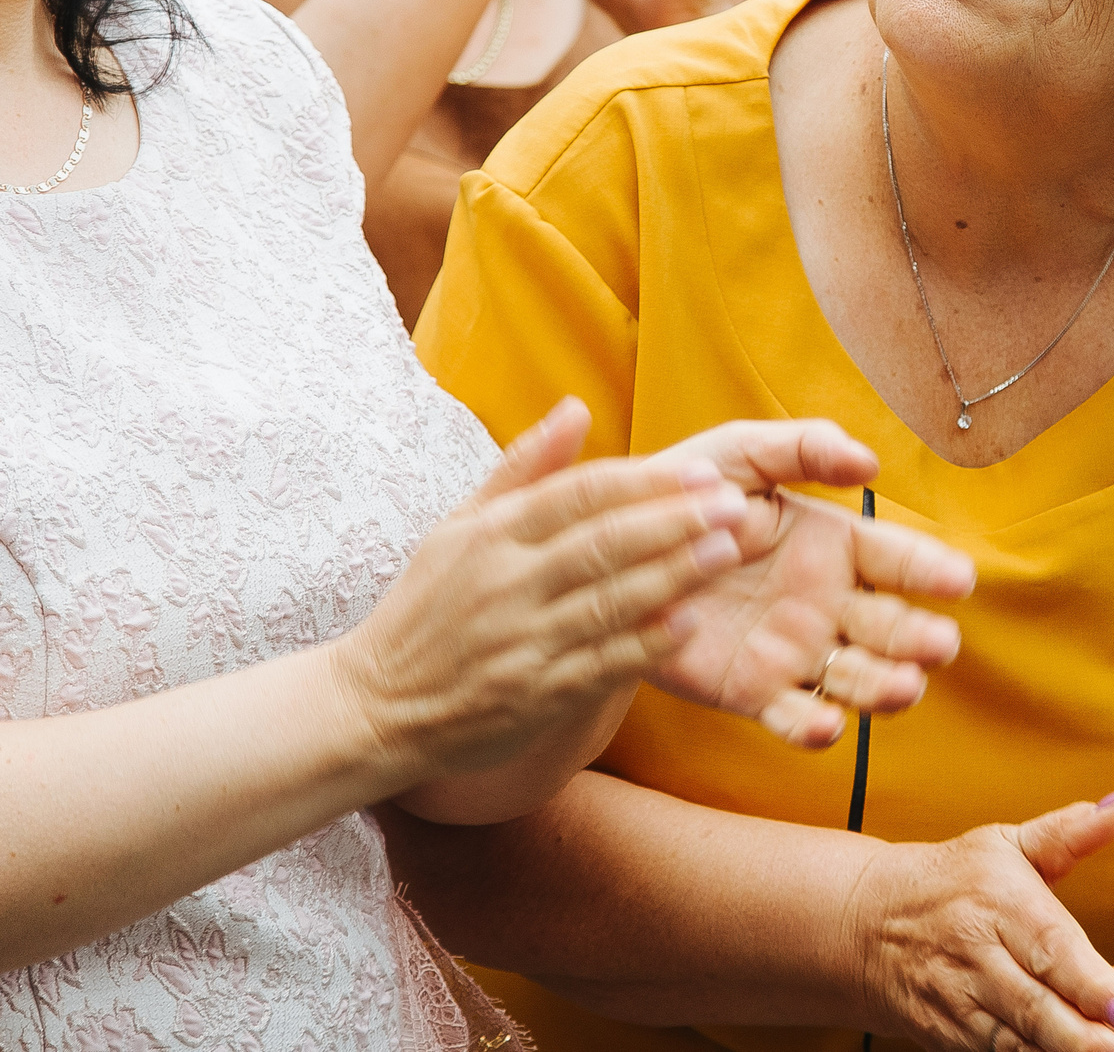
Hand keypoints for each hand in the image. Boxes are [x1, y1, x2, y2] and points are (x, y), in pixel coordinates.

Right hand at [331, 399, 753, 784]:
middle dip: (675, 520)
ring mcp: (522, 642)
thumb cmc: (427, 607)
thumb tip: (575, 406)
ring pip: (610, 601)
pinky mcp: (534, 696)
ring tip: (728, 551)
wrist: (378, 706)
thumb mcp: (459, 527)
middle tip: (735, 503)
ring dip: (675, 575)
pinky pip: (601, 666)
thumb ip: (523, 467)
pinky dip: (646, 644)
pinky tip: (689, 622)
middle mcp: (507, 584)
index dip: (645, 481)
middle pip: (603, 543)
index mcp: (490, 535)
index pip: (579, 494)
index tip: (702, 470)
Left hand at [641, 420, 976, 747]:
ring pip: (856, 679)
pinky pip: (791, 716)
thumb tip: (869, 461)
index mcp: (835, 545)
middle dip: (920, 638)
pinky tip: (824, 725)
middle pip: (891, 627)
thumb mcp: (739, 454)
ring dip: (884, 687)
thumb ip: (802, 448)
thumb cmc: (686, 492)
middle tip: (940, 644)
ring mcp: (795, 652)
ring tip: (903, 687)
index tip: (958, 578)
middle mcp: (828, 603)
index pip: (897, 559)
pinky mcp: (753, 692)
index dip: (929, 569)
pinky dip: (811, 728)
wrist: (613, 552)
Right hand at [847, 795, 1113, 1051]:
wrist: (868, 922)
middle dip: (1084, 1035)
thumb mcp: (1008, 844)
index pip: (1050, 947)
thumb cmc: (956, 878)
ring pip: (1014, 1040)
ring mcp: (959, 1001)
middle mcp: (977, 954)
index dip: (1092, 983)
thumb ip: (1071, 833)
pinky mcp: (948, 1036)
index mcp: (999, 901)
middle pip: (1034, 1005)